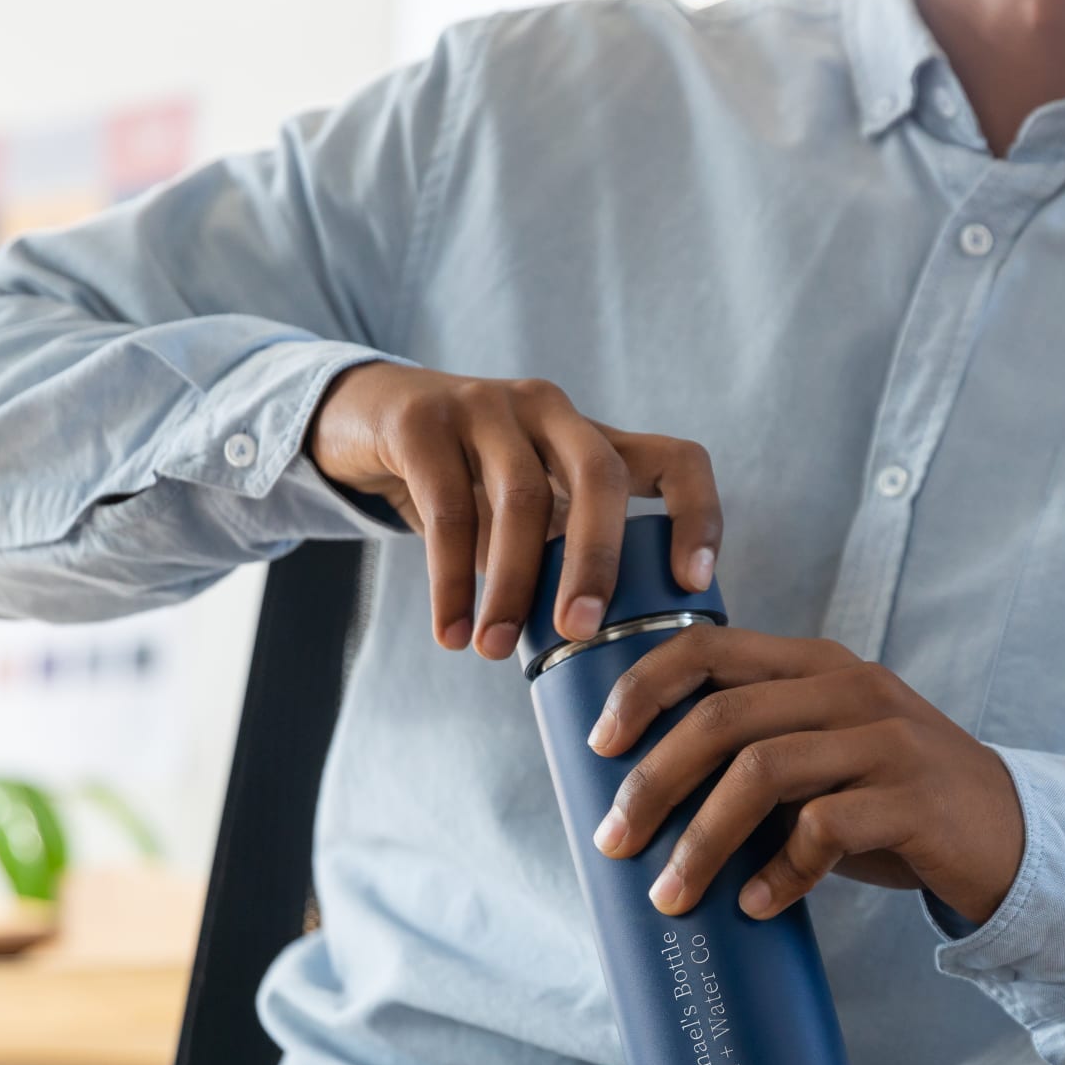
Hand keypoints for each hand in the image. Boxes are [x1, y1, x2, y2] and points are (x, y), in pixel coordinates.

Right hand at [308, 363, 720, 656]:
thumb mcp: (530, 508)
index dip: (700, 517)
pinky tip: (451, 634)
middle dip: (597, 561)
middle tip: (580, 633)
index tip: (694, 585)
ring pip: (521, 499)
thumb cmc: (469, 486)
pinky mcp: (424, 421)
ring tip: (494, 652)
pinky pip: (448, 509)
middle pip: (600, 477)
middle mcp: (551, 410)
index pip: (677, 459)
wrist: (365, 420)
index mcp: (593, 437)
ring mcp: (488, 406)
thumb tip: (603, 659)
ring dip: (510, 587)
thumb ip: (564, 554)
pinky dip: (450, 581)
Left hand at [587, 626, 1024, 924]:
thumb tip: (640, 798)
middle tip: (614, 841)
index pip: (708, 649)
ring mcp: (887, 740)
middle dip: (653, 783)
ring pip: (763, 773)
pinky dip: (778, 874)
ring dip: (703, 841)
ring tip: (672, 894)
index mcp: (816, 664)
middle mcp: (850, 688)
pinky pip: (823, 830)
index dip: (642, 689)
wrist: (1007, 837)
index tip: (599, 746)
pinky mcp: (914, 799)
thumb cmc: (887, 804)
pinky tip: (757, 906)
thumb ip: (754, 753)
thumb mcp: (821, 758)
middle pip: (723, 719)